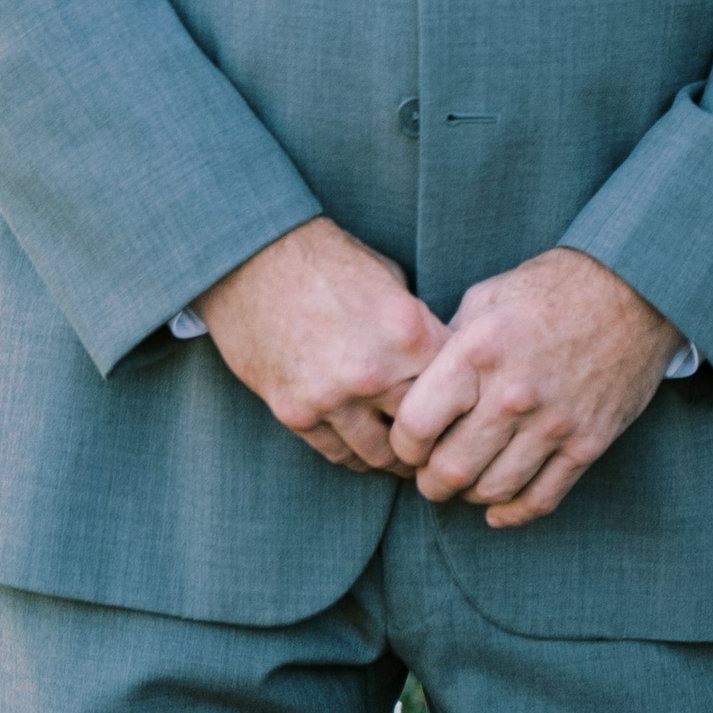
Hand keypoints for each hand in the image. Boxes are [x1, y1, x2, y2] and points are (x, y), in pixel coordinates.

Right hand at [195, 217, 446, 472]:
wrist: (252, 256)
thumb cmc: (327, 260)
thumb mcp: (390, 280)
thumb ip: (417, 328)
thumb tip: (443, 364)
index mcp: (409, 334)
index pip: (457, 392)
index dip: (461, 402)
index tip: (459, 412)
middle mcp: (375, 373)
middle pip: (423, 432)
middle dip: (432, 440)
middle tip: (435, 446)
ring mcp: (332, 398)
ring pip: (380, 455)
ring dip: (392, 456)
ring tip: (399, 452)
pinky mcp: (296, 413)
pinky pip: (337, 453)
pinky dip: (353, 453)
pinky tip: (360, 445)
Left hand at [386, 247, 677, 527]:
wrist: (630, 291)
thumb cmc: (548, 289)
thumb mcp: (485, 299)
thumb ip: (450, 346)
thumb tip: (417, 387)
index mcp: (478, 352)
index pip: (417, 425)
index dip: (402, 446)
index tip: (406, 446)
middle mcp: (513, 393)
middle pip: (452, 468)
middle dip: (430, 483)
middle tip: (428, 477)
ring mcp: (554, 423)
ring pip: (494, 490)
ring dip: (469, 497)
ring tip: (462, 486)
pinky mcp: (588, 443)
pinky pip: (542, 498)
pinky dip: (513, 514)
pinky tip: (497, 510)